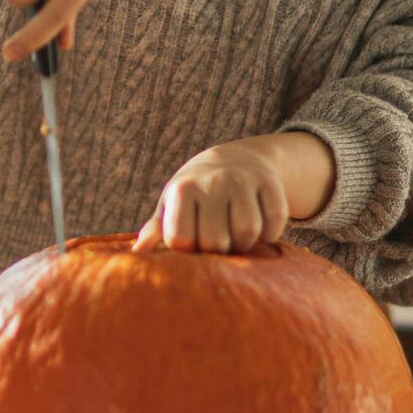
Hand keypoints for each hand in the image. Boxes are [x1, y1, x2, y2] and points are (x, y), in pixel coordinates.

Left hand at [132, 141, 290, 254]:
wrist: (234, 158)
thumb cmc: (196, 192)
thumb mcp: (172, 205)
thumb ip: (156, 230)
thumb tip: (137, 254)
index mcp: (183, 189)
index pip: (182, 240)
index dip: (189, 253)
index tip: (193, 246)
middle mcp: (212, 181)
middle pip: (216, 241)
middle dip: (218, 252)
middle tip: (219, 245)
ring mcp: (242, 180)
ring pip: (247, 231)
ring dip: (245, 245)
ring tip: (238, 239)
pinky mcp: (269, 182)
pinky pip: (275, 221)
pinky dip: (270, 234)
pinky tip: (261, 230)